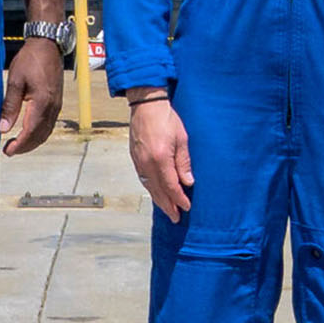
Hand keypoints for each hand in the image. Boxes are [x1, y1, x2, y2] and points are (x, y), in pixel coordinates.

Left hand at [0, 36, 63, 156]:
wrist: (48, 44)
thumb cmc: (30, 59)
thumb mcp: (15, 81)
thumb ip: (10, 106)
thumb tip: (2, 129)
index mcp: (42, 103)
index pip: (31, 132)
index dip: (19, 145)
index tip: (7, 151)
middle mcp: (53, 107)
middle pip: (40, 136)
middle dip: (25, 147)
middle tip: (9, 151)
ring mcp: (57, 105)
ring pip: (46, 131)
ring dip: (32, 141)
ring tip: (16, 144)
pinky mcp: (57, 102)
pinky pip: (49, 124)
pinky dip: (39, 133)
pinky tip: (28, 132)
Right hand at [126, 92, 193, 219]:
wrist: (146, 104)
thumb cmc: (166, 118)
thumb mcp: (182, 138)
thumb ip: (184, 162)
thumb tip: (188, 182)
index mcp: (160, 159)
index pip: (171, 186)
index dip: (179, 199)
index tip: (186, 207)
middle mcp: (147, 163)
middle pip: (158, 191)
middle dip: (168, 206)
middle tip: (176, 217)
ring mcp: (139, 161)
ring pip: (149, 187)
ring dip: (159, 200)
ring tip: (167, 209)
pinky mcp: (135, 158)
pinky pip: (143, 179)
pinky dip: (151, 189)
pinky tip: (156, 192)